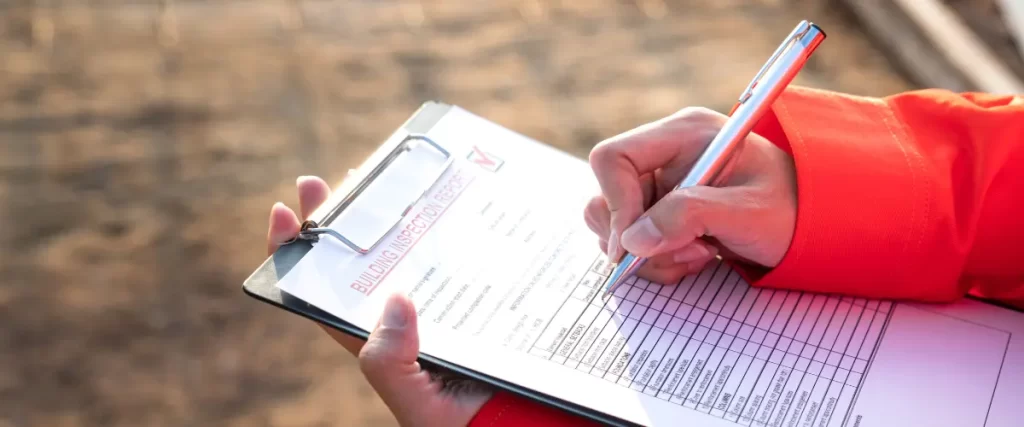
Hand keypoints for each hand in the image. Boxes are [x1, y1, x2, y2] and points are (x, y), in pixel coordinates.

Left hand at [266, 176, 491, 425]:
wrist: (522, 425)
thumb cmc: (463, 424)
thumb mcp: (418, 406)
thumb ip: (391, 364)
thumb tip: (395, 298)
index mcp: (375, 342)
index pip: (322, 294)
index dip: (296, 256)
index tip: (284, 213)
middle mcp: (401, 318)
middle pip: (358, 262)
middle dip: (337, 221)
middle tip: (322, 183)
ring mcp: (436, 303)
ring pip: (405, 251)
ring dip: (389, 215)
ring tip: (375, 179)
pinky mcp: (473, 296)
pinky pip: (455, 257)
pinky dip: (448, 228)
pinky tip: (447, 201)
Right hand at [585, 107, 796, 284]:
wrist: (817, 223)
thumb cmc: (794, 208)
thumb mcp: (748, 214)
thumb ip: (690, 217)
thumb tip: (632, 241)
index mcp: (682, 134)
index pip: (613, 159)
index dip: (616, 203)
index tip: (634, 245)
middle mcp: (663, 155)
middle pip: (606, 197)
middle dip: (636, 239)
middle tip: (684, 252)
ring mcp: (660, 185)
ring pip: (617, 228)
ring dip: (651, 255)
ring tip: (699, 254)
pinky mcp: (662, 212)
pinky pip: (633, 244)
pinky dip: (659, 261)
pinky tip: (697, 256)